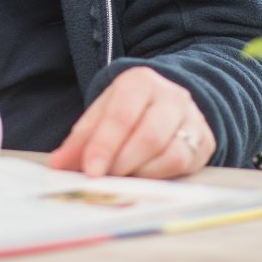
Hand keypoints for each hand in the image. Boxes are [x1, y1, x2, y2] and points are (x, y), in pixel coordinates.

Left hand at [47, 67, 215, 177]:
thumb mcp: (101, 115)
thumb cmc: (128, 111)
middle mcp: (171, 96)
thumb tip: (58, 165)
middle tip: (103, 179)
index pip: (121, 115)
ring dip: (140, 173)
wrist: (167, 104)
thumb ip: (80, 140)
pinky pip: (183, 165)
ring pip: (169, 153)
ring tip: (121, 179)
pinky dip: (158, 177)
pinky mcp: (204, 142)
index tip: (90, 170)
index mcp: (140, 81)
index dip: (104, 144)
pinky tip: (142, 178)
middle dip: (122, 162)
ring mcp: (192, 118)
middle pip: (148, 135)